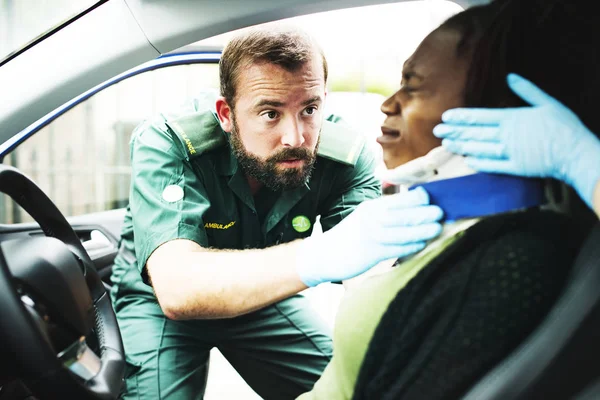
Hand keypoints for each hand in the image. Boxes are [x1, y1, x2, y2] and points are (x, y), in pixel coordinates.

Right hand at [296, 187, 442, 286]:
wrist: (325, 254)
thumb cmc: (351, 236)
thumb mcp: (366, 217)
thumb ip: (386, 212)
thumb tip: (416, 207)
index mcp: (372, 208)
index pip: (399, 199)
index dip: (419, 198)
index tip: (434, 198)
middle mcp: (371, 219)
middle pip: (402, 213)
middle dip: (424, 212)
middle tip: (441, 212)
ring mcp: (370, 236)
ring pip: (401, 231)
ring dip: (421, 229)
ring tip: (437, 228)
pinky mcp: (370, 253)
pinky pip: (395, 248)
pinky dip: (410, 246)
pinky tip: (422, 244)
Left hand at [433, 73, 599, 207]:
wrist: (576, 152)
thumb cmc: (564, 126)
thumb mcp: (547, 102)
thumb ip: (526, 90)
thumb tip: (510, 77)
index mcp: (513, 118)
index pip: (481, 116)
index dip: (462, 117)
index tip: (446, 117)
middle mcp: (508, 135)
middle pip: (476, 133)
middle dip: (455, 131)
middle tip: (437, 131)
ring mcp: (511, 153)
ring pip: (480, 149)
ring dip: (462, 146)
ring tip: (447, 144)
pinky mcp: (516, 168)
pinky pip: (493, 166)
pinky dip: (479, 163)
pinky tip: (467, 161)